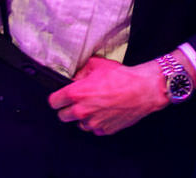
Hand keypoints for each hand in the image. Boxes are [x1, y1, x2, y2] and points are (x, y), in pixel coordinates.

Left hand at [49, 56, 170, 135]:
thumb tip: (74, 77)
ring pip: (79, 124)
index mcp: (76, 93)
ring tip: (93, 106)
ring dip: (83, 117)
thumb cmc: (121, 76)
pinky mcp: (105, 130)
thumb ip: (80, 72)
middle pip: (62, 116)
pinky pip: (94, 129)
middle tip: (76, 102)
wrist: (142, 90)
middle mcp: (82, 110)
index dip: (56, 98)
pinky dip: (96, 123)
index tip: (60, 97)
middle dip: (67, 109)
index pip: (53, 102)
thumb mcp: (96, 65)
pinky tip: (103, 112)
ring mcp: (94, 122)